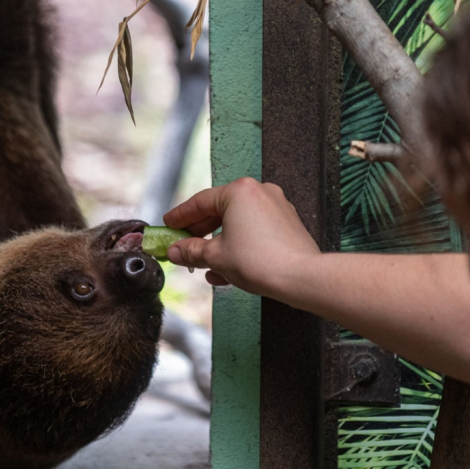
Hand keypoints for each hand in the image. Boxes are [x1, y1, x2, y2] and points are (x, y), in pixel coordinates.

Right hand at [163, 177, 320, 296]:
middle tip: (182, 246)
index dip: (180, 216)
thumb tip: (175, 251)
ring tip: (203, 265)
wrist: (301, 277)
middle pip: (219, 211)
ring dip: (218, 244)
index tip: (168, 225)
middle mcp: (259, 192)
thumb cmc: (260, 261)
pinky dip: (239, 246)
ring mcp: (276, 207)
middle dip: (199, 233)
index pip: (200, 202)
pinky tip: (227, 269)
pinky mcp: (287, 224)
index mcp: (239, 191)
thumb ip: (191, 251)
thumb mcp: (216, 256)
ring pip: (237, 223)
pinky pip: (254, 231)